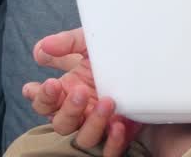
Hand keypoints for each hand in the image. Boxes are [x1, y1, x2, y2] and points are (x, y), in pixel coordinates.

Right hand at [20, 28, 141, 156]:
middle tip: (80, 91)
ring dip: (92, 122)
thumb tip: (41, 49)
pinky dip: (113, 141)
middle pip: (61, 123)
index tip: (51, 83)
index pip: (43, 103)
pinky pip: (111, 149)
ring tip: (107, 102)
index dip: (42, 96)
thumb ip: (68, 43)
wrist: (148, 63)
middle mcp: (79, 112)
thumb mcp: (91, 44)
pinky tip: (119, 124)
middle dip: (68, 109)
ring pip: (84, 138)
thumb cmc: (112, 55)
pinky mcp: (120, 134)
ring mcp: (98, 125)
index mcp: (66, 92)